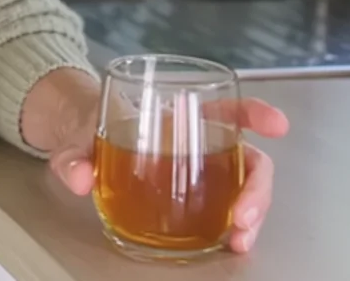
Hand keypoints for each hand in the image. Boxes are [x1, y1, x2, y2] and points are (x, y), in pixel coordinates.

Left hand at [46, 91, 289, 253]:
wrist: (77, 141)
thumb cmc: (85, 128)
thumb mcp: (74, 135)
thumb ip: (73, 155)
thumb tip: (80, 178)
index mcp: (172, 113)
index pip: (222, 105)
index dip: (252, 112)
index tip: (277, 124)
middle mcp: (196, 138)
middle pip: (245, 156)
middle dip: (256, 188)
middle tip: (243, 218)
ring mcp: (199, 168)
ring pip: (243, 187)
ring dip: (252, 214)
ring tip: (238, 240)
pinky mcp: (194, 195)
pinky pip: (225, 208)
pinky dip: (234, 227)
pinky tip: (228, 243)